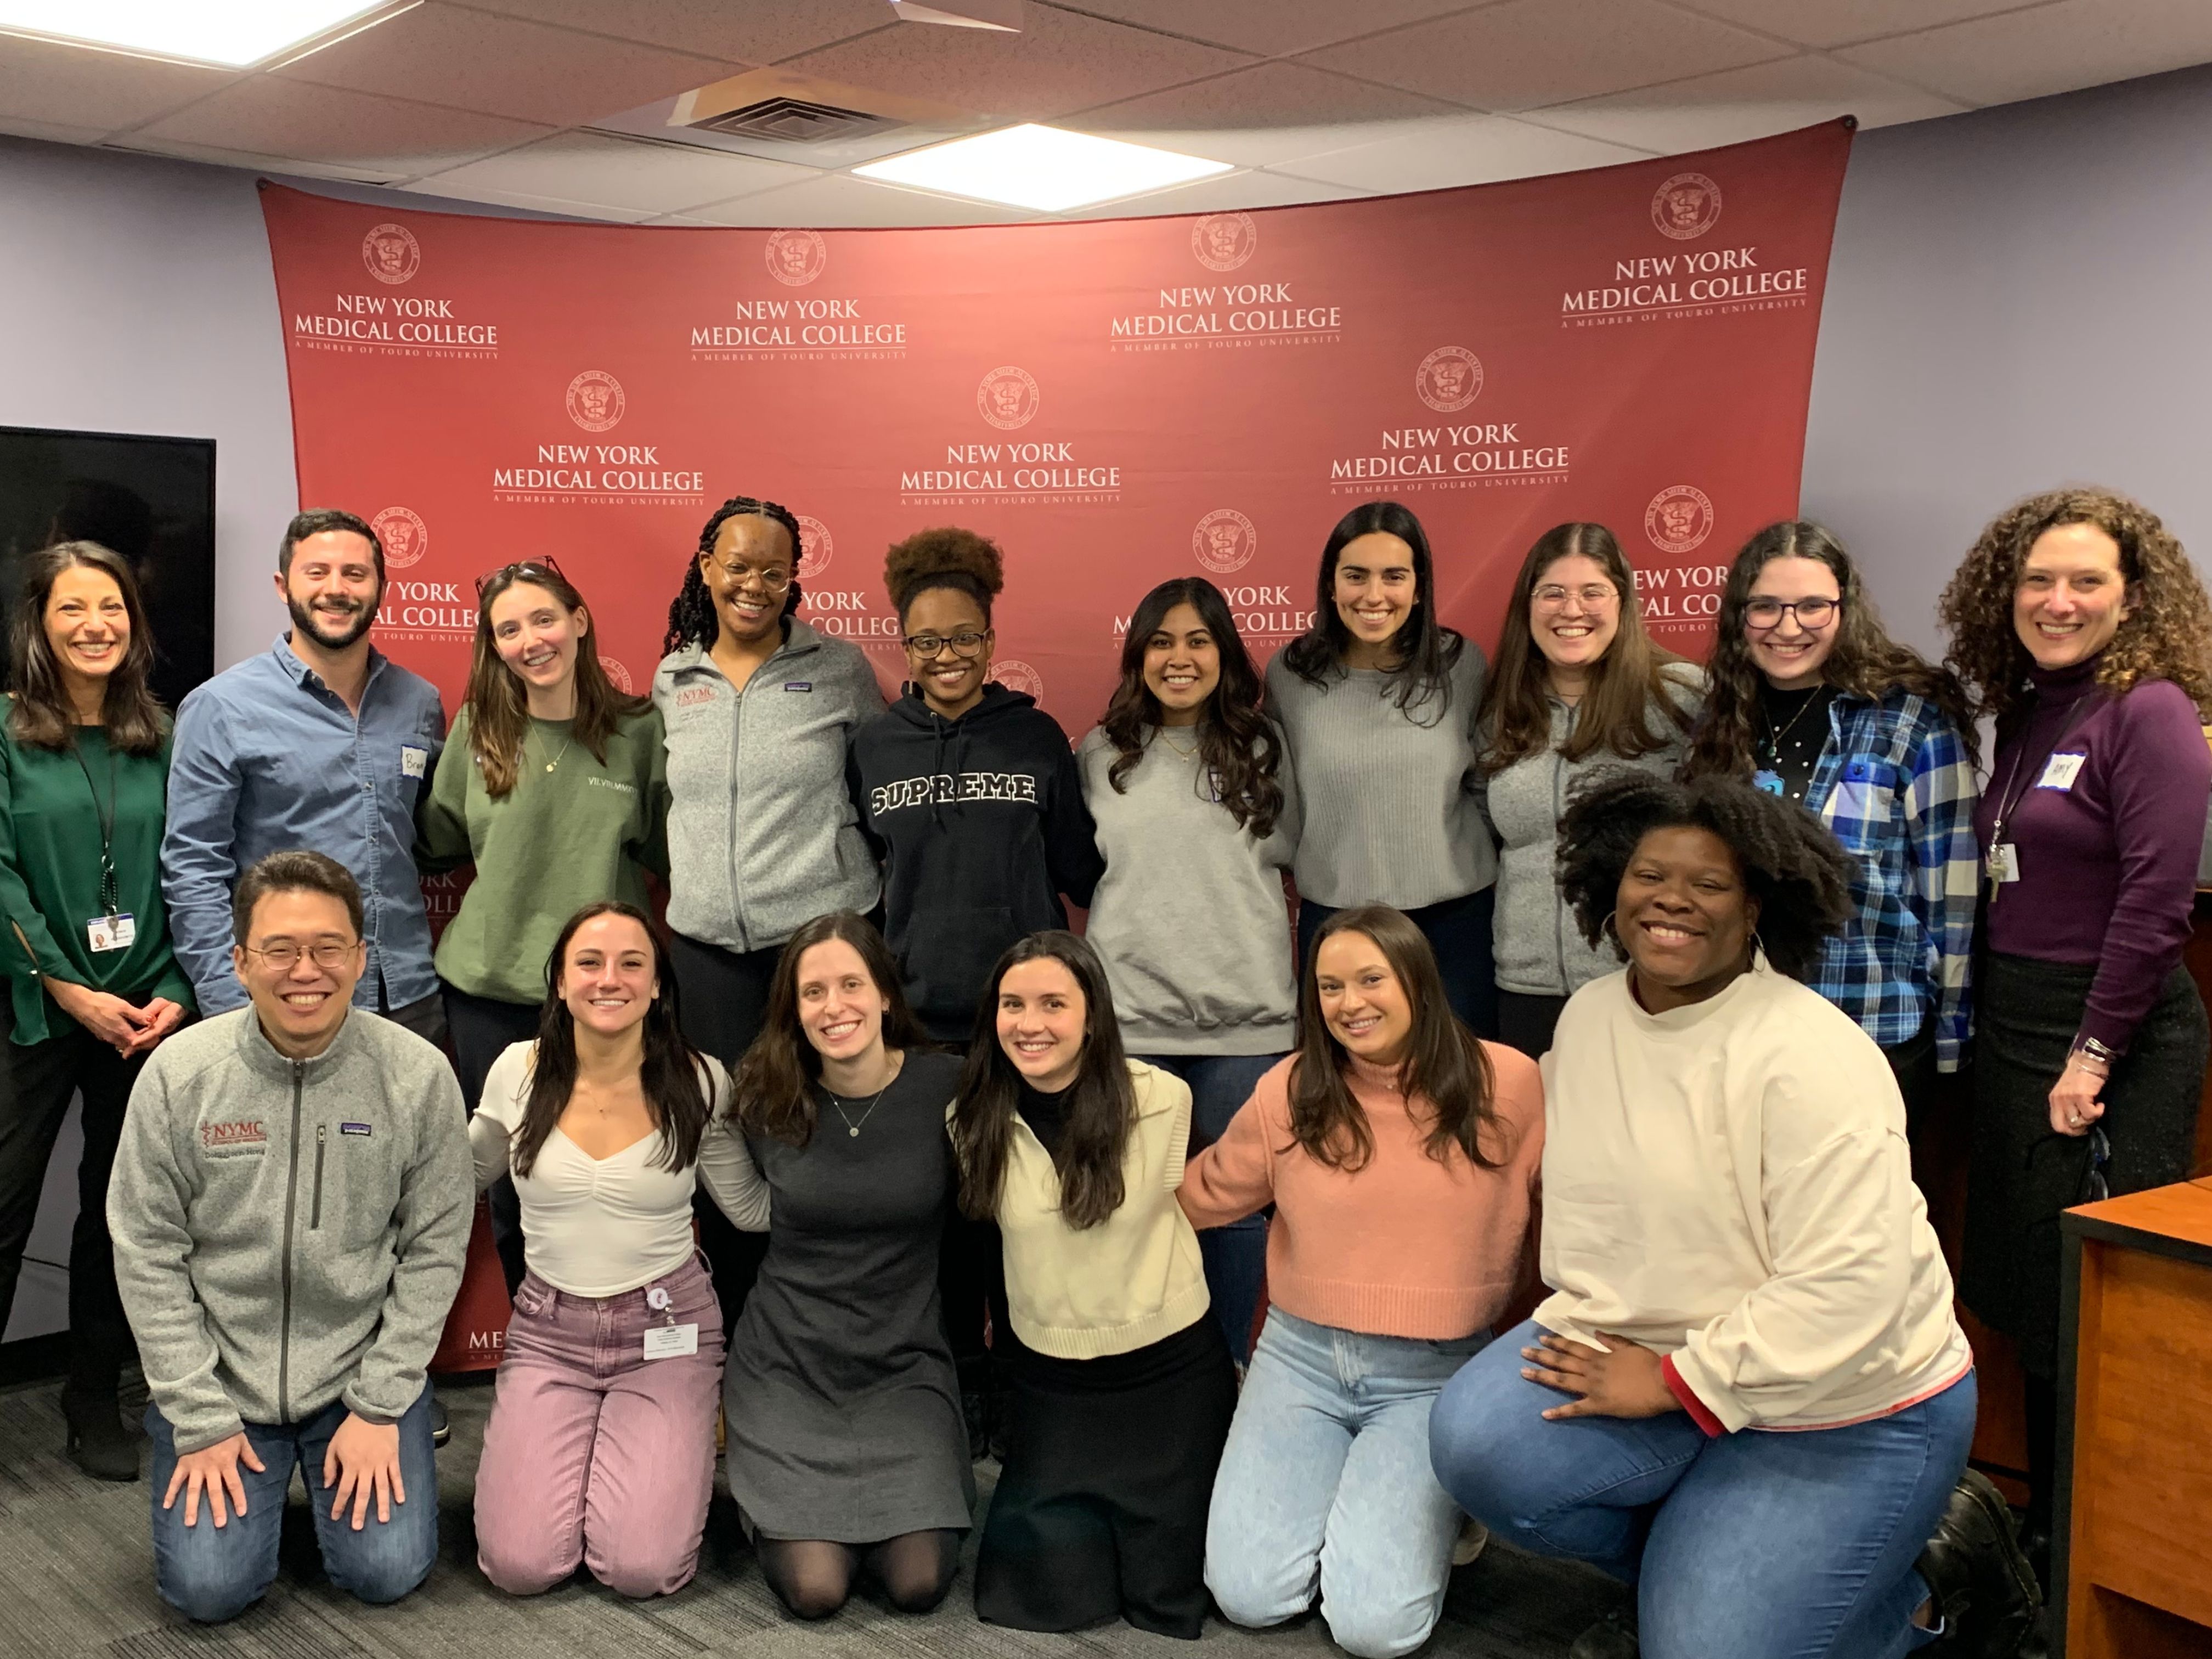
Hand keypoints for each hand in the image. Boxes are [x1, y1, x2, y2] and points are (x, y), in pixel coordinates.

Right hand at [43, 978, 149, 1051]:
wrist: (79, 1004)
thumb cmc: (102, 1003)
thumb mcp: (123, 1006)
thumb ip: (138, 1015)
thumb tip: (152, 1020)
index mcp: (122, 1033)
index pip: (140, 1043)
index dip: (149, 1040)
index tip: (156, 1033)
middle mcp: (114, 1040)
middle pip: (132, 1046)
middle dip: (142, 1041)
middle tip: (150, 1033)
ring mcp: (106, 1039)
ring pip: (123, 1044)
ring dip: (132, 1040)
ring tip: (140, 1031)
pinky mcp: (100, 1036)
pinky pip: (115, 1041)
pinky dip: (123, 1038)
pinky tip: (126, 1030)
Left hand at [120, 997, 186, 1058]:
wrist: (179, 1003)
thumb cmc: (169, 1000)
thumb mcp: (159, 1002)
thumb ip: (150, 1010)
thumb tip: (142, 1018)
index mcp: (167, 1021)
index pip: (155, 1031)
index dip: (144, 1038)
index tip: (133, 1043)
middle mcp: (166, 1029)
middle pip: (152, 1040)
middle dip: (139, 1046)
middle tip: (126, 1054)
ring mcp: (163, 1032)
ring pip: (150, 1042)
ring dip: (139, 1047)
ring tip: (126, 1053)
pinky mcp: (160, 1033)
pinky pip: (150, 1039)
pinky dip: (141, 1043)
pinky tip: (132, 1047)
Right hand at [162, 1430, 264, 1527]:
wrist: (205, 1418)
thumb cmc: (226, 1431)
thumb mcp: (242, 1441)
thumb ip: (250, 1457)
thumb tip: (262, 1470)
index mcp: (226, 1463)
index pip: (234, 1484)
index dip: (239, 1498)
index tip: (241, 1513)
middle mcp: (210, 1469)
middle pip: (214, 1491)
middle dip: (217, 1508)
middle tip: (219, 1525)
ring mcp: (195, 1468)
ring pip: (193, 1490)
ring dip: (191, 1507)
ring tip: (190, 1523)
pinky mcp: (183, 1465)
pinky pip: (175, 1481)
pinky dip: (169, 1493)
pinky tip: (165, 1506)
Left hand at [323, 1412, 404, 1529]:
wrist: (373, 1412)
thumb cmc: (351, 1429)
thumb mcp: (334, 1445)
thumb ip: (330, 1466)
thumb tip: (328, 1485)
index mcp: (351, 1465)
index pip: (344, 1489)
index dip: (339, 1504)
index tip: (335, 1517)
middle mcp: (366, 1467)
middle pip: (363, 1493)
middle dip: (359, 1511)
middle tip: (358, 1527)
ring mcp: (381, 1463)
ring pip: (381, 1488)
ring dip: (381, 1505)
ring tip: (382, 1520)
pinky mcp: (393, 1458)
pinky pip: (396, 1475)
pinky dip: (399, 1488)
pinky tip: (400, 1500)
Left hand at [1521, 1332, 1680, 1420]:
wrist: (1663, 1383)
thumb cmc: (1650, 1365)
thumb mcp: (1630, 1347)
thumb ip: (1612, 1341)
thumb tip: (1596, 1333)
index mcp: (1600, 1356)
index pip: (1573, 1348)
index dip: (1556, 1343)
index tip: (1541, 1338)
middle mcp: (1592, 1370)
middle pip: (1561, 1361)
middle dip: (1541, 1356)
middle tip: (1523, 1353)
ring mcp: (1593, 1387)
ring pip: (1562, 1381)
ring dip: (1542, 1377)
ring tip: (1524, 1373)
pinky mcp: (1599, 1405)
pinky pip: (1576, 1409)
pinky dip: (1560, 1412)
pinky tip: (1545, 1414)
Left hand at [2048, 1056, 2105, 1137]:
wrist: (2089, 1059)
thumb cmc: (2081, 1076)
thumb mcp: (2067, 1091)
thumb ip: (2067, 1105)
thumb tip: (2076, 1124)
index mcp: (2054, 1100)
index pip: (2056, 1125)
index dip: (2070, 1131)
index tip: (2082, 1127)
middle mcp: (2058, 1100)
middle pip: (2066, 1127)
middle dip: (2080, 1129)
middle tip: (2090, 1121)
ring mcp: (2068, 1098)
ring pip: (2079, 1122)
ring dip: (2091, 1120)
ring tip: (2095, 1109)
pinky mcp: (2081, 1095)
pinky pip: (2090, 1114)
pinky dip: (2098, 1112)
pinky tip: (2101, 1104)